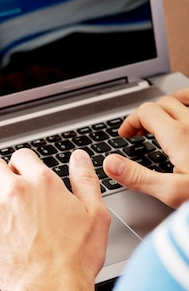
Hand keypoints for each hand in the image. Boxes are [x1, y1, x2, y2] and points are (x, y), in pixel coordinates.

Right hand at [104, 89, 188, 207]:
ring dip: (168, 104)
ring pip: (184, 98)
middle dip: (145, 115)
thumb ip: (138, 176)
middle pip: (162, 104)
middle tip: (139, 131)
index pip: (145, 113)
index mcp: (178, 136)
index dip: (130, 122)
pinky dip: (188, 103)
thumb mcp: (172, 192)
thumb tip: (110, 164)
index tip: (126, 134)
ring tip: (162, 117)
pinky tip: (187, 115)